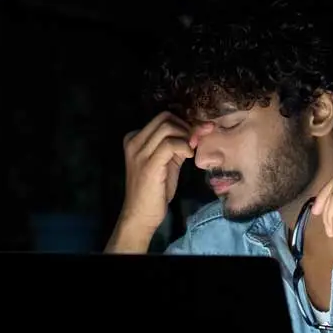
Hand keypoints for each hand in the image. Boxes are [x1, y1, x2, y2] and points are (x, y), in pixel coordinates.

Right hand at [119, 111, 198, 230]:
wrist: (140, 214)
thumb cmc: (153, 191)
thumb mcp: (166, 162)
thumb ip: (177, 146)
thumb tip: (198, 131)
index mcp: (134, 138)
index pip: (162, 118)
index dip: (183, 123)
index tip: (197, 133)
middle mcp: (134, 141)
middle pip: (165, 118)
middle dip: (185, 126)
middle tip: (195, 142)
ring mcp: (139, 152)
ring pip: (167, 127)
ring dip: (185, 136)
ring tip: (191, 150)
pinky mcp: (149, 164)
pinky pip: (170, 144)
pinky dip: (184, 146)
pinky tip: (189, 156)